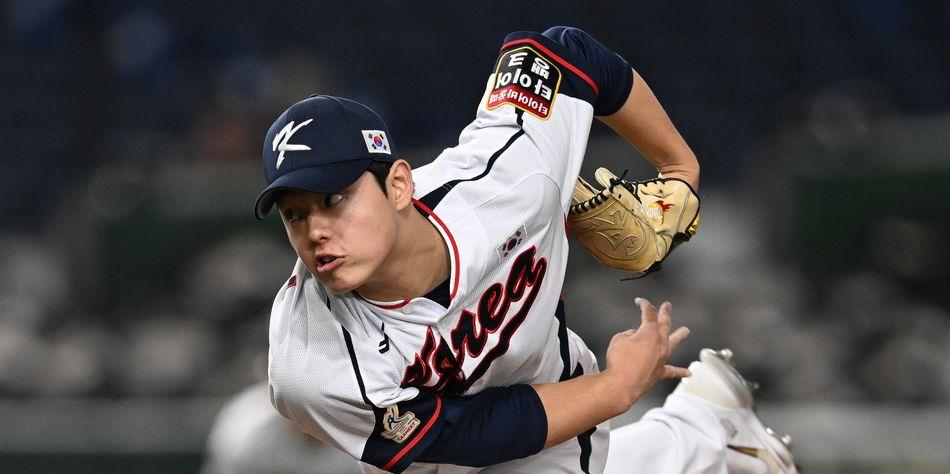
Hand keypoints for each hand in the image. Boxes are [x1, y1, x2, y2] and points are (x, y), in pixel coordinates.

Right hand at [603, 297, 690, 411]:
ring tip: (686, 331)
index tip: (639, 302)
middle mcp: (659, 344)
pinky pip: (673, 372)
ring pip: (673, 344)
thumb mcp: (619, 340)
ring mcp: (662, 359)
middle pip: (664, 324)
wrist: (621, 385)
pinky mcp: (659, 373)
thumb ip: (629, 335)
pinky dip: (681, 372)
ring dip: (680, 336)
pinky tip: (689, 373)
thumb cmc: (618, 361)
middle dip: (665, 313)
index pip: (649, 313)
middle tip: (668, 306)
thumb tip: (636, 338)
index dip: (644, 305)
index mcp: (649, 332)